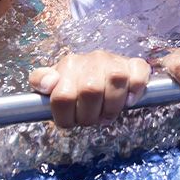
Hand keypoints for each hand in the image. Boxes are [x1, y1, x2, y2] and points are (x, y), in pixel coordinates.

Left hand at [30, 51, 150, 127]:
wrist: (104, 67)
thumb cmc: (77, 80)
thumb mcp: (53, 80)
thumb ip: (40, 79)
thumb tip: (48, 83)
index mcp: (70, 64)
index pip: (63, 96)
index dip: (67, 117)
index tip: (71, 120)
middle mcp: (93, 59)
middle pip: (90, 91)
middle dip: (90, 115)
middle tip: (91, 119)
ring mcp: (115, 61)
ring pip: (115, 80)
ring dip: (111, 107)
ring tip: (107, 114)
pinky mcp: (135, 65)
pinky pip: (138, 75)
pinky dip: (135, 91)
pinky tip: (128, 101)